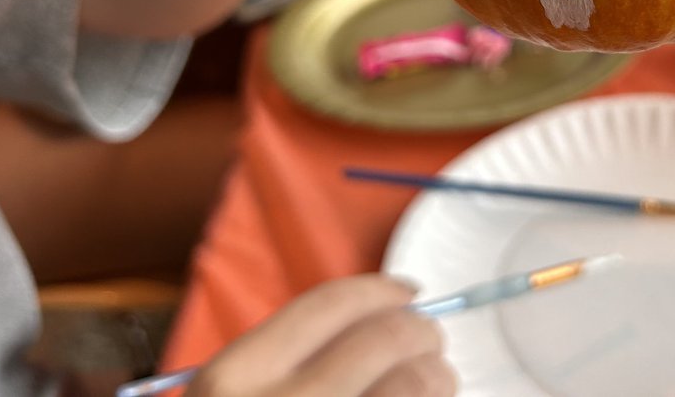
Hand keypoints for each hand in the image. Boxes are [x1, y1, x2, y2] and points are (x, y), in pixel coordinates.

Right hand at [185, 275, 453, 396]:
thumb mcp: (236, 393)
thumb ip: (286, 361)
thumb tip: (383, 320)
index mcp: (234, 377)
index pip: (328, 304)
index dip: (380, 289)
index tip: (409, 290)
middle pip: (384, 338)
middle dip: (421, 330)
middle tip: (431, 339)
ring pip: (417, 382)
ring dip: (440, 374)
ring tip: (439, 379)